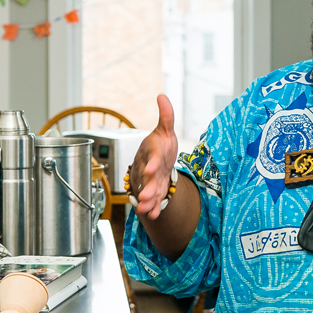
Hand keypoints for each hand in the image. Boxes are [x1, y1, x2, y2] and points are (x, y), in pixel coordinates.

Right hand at [131, 94, 179, 220]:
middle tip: (146, 197)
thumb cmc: (160, 144)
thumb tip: (162, 96)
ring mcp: (151, 180)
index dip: (152, 163)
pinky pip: (154, 200)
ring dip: (147, 201)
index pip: (152, 157)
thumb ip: (166, 115)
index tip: (152, 169)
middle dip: (147, 188)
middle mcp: (148, 167)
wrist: (156, 158)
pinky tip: (154, 216)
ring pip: (148, 191)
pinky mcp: (156, 189)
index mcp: (151, 152)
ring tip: (147, 210)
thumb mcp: (165, 129)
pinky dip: (153, 208)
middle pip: (147, 178)